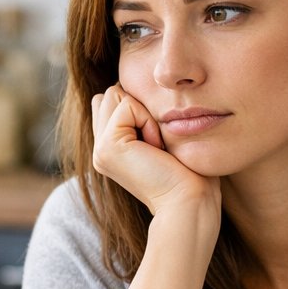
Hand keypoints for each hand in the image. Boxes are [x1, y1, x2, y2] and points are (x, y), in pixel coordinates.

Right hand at [90, 86, 218, 217]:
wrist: (188, 201)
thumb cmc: (187, 172)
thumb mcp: (161, 137)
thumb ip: (140, 117)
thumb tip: (127, 87)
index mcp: (109, 148)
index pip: (110, 100)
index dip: (138, 108)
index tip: (158, 142)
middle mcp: (99, 148)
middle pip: (111, 93)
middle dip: (139, 107)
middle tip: (157, 144)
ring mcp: (99, 149)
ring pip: (115, 94)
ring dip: (144, 113)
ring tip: (156, 146)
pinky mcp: (107, 146)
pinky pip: (127, 105)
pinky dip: (148, 121)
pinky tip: (156, 148)